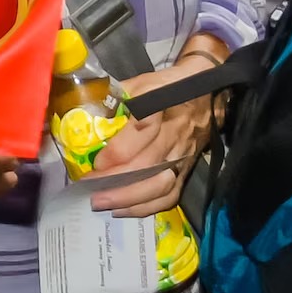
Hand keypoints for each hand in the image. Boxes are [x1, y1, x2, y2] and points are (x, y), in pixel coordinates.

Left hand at [84, 35, 230, 210]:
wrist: (207, 93)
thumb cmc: (167, 87)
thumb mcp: (140, 82)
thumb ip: (113, 96)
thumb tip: (84, 112)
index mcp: (161, 106)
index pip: (142, 130)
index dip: (117, 150)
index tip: (96, 162)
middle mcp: (173, 134)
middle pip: (147, 165)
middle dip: (115, 182)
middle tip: (90, 190)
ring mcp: (181, 155)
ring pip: (160, 184)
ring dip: (130, 199)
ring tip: (104, 204)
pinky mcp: (186, 170)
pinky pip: (170, 195)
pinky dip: (147, 207)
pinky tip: (123, 210)